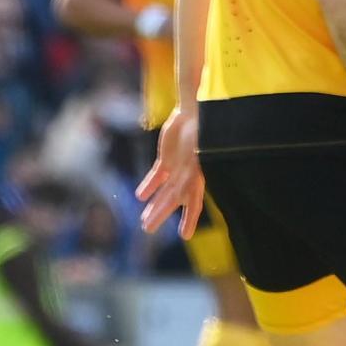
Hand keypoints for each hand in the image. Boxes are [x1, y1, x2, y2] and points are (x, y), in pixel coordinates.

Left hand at [137, 107, 204, 238]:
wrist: (196, 109)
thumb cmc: (204, 126)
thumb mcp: (201, 144)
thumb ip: (194, 162)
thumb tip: (190, 177)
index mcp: (199, 174)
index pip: (195, 201)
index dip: (190, 218)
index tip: (184, 236)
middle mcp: (189, 175)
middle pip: (174, 199)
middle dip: (161, 214)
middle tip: (147, 230)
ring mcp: (177, 168)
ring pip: (164, 191)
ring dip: (155, 205)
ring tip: (144, 221)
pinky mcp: (167, 159)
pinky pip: (157, 176)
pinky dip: (149, 186)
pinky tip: (141, 196)